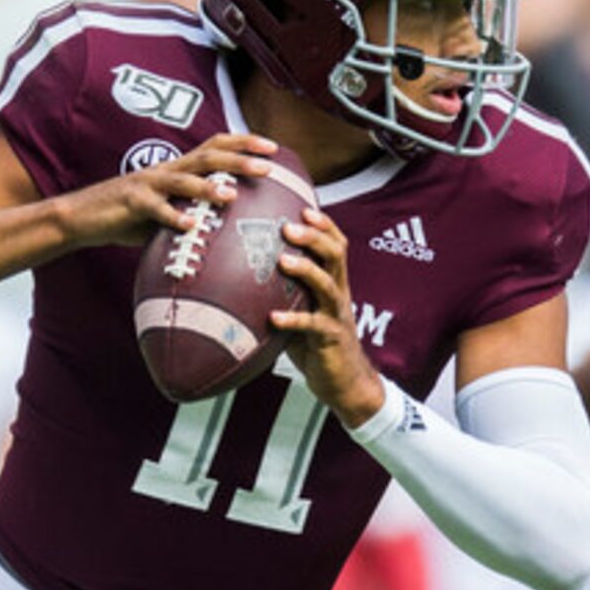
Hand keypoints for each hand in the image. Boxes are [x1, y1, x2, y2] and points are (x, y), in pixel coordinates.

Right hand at [58, 133, 278, 248]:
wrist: (83, 217)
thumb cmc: (128, 216)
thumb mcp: (167, 211)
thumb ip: (193, 211)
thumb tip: (227, 226)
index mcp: (177, 168)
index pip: (215, 145)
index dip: (244, 142)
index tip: (273, 147)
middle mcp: (167, 169)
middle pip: (208, 156)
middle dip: (239, 158)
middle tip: (268, 165)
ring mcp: (148, 184)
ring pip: (184, 180)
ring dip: (209, 187)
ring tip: (232, 195)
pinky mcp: (132, 203)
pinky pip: (156, 210)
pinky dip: (174, 218)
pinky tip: (191, 227)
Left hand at [271, 209, 385, 424]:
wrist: (345, 382)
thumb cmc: (317, 345)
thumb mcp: (302, 312)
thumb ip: (283, 294)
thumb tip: (243, 278)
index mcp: (335, 284)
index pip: (337, 244)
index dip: (324, 225)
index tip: (304, 208)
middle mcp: (339, 294)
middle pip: (335, 255)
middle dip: (314, 237)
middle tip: (288, 228)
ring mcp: (336, 315)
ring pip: (327, 284)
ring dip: (305, 270)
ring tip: (282, 262)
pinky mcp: (330, 338)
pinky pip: (312, 325)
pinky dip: (292, 320)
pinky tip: (273, 317)